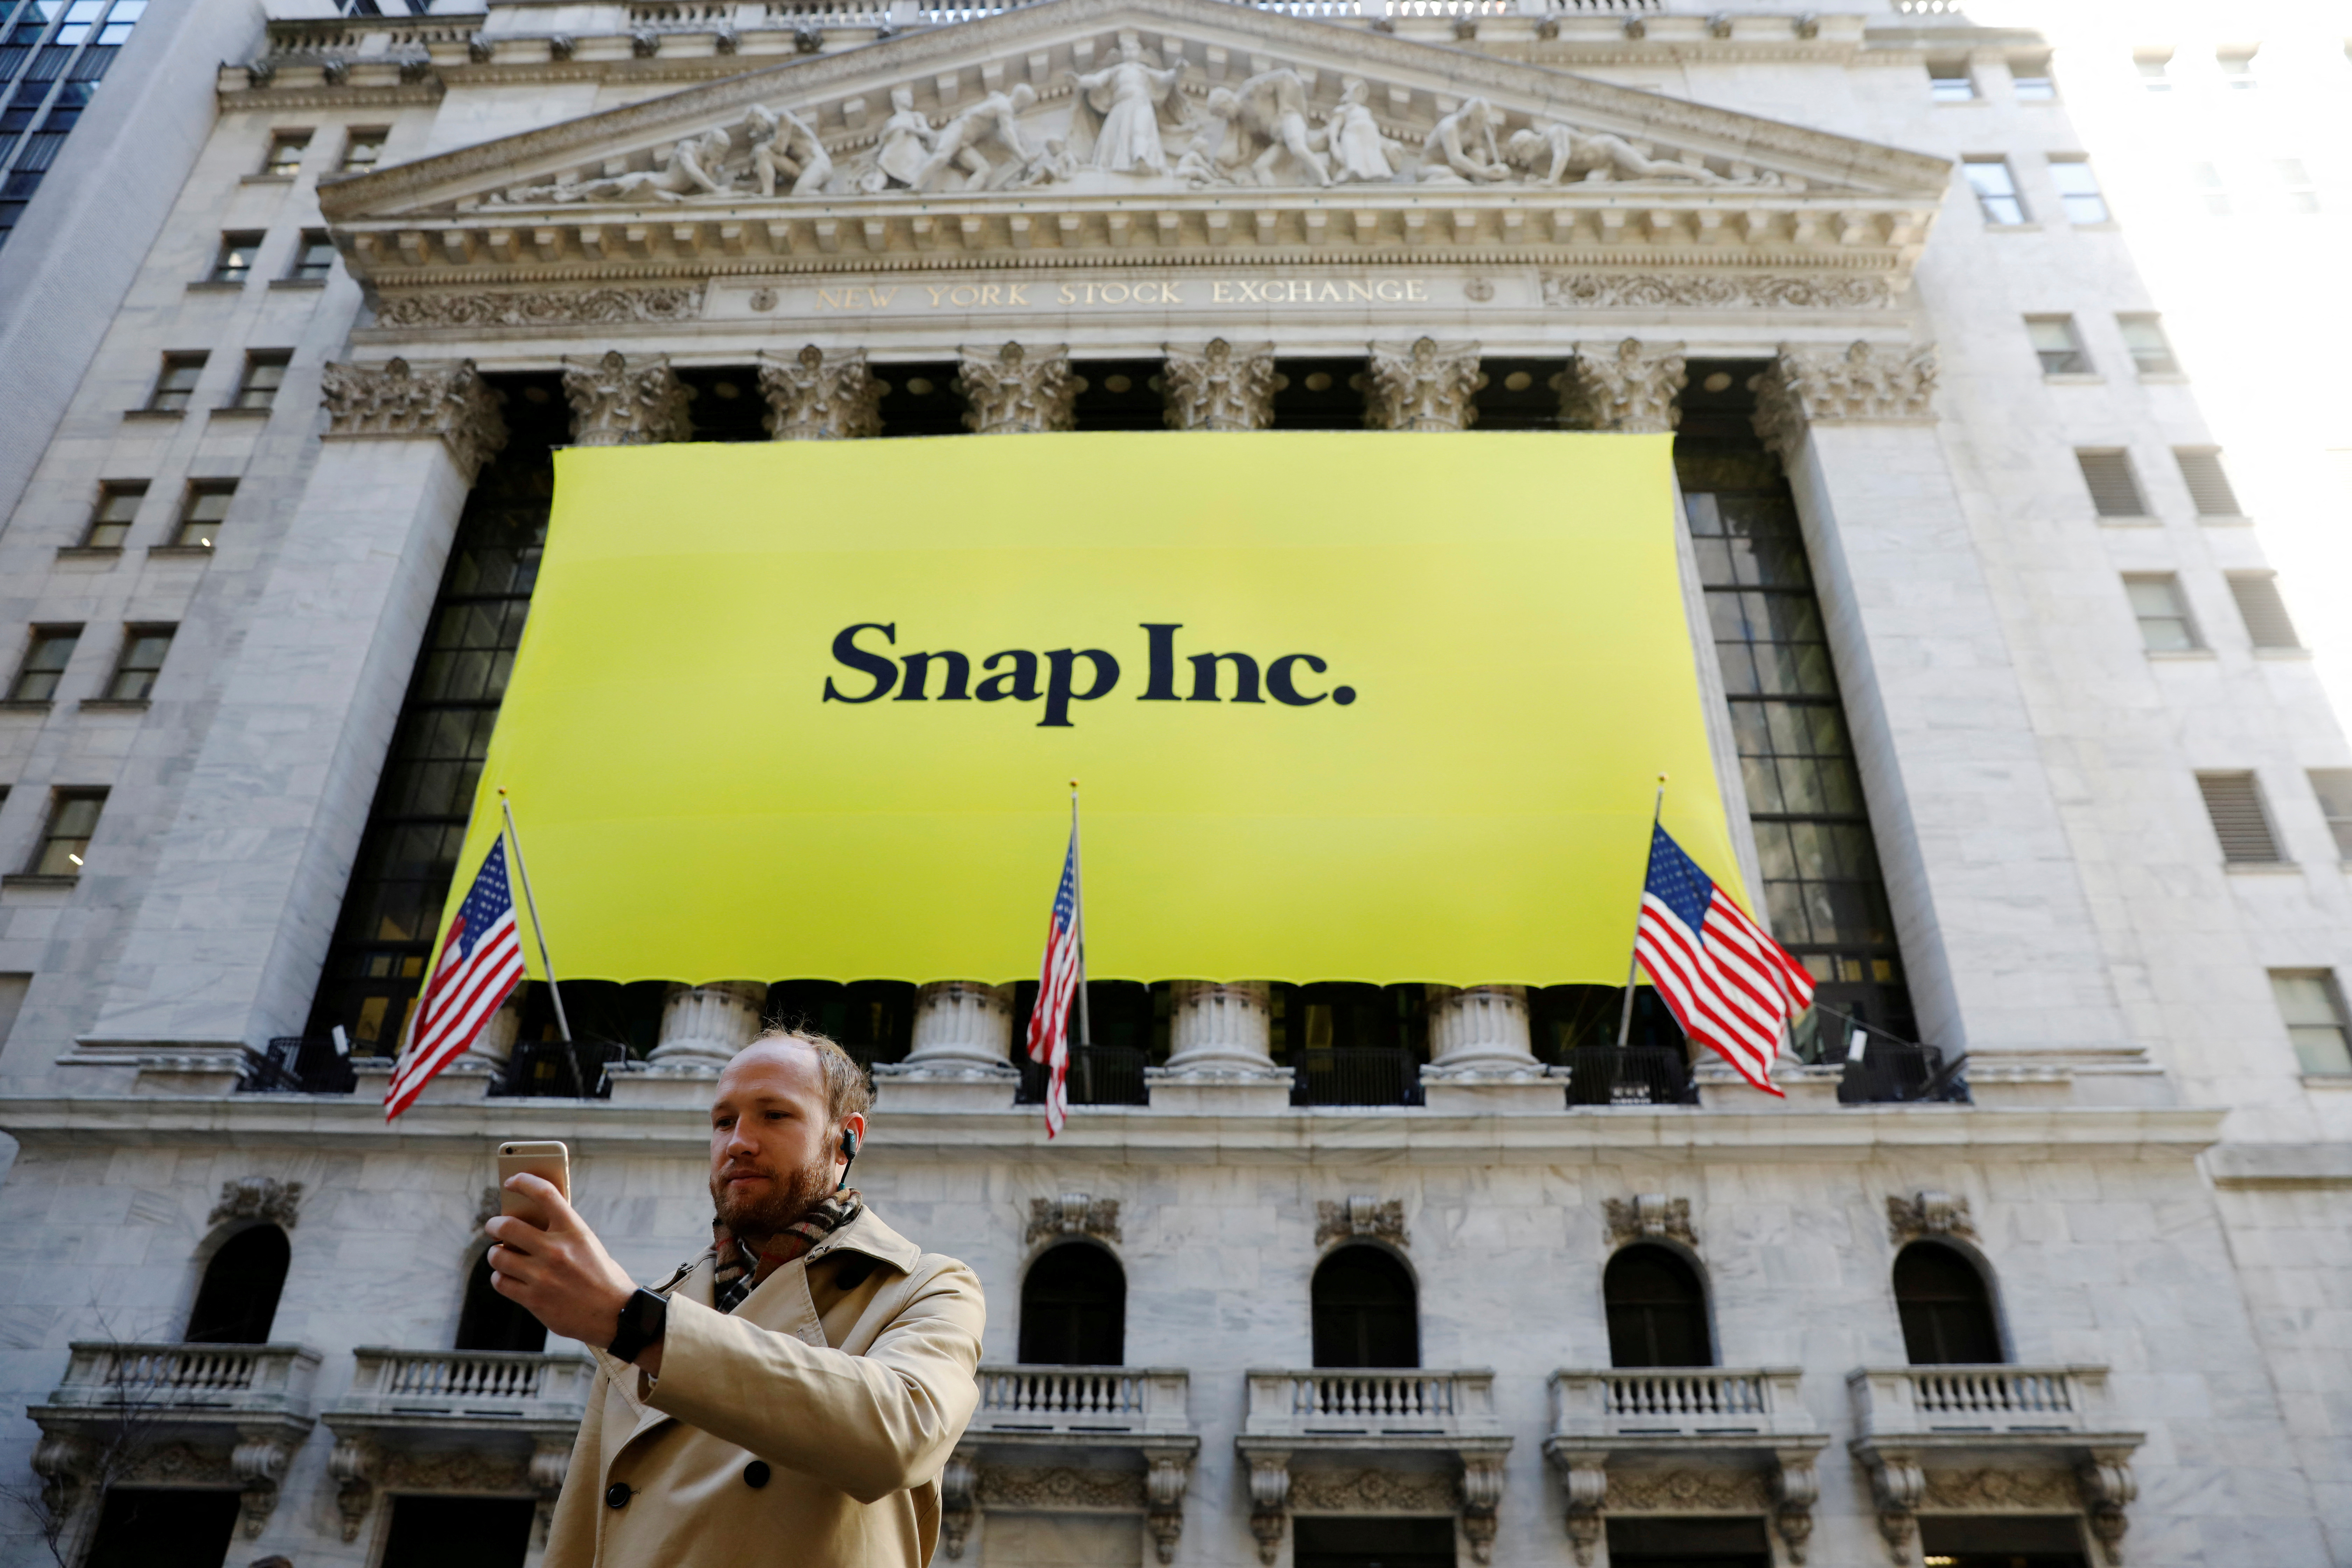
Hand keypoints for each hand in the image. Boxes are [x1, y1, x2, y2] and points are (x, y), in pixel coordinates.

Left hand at [484, 1174, 648, 1361]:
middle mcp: (557, 1251)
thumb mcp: (587, 1245)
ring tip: (501, 1254)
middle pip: (508, 1226)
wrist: (616, 1314)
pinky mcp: (534, 1299)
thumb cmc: (602, 1276)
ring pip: (498, 1255)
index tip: (512, 1181)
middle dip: (494, 1224)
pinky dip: (500, 1277)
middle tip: (493, 1225)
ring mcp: (543, 1276)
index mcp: (575, 1231)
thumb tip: (527, 1221)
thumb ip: (561, 1232)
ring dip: (496, 1253)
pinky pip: (500, 1282)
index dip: (524, 1181)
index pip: (545, 1194)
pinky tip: (507, 1276)